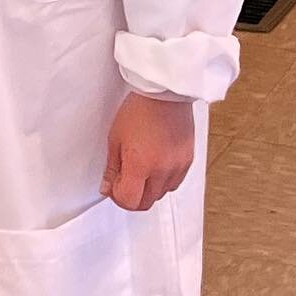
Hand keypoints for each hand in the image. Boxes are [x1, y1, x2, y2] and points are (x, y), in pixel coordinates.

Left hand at [100, 91, 195, 211]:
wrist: (165, 93)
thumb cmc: (139, 110)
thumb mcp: (115, 138)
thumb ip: (112, 168)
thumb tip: (107, 188)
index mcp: (140, 165)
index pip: (129, 201)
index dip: (118, 197)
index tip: (113, 186)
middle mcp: (162, 170)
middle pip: (146, 203)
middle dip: (132, 196)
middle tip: (123, 180)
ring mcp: (178, 167)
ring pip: (161, 194)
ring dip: (148, 189)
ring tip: (141, 168)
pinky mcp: (188, 160)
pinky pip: (175, 183)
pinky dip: (164, 180)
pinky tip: (156, 164)